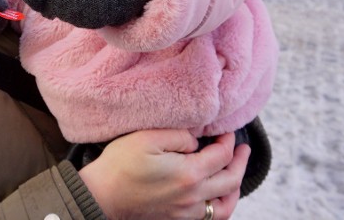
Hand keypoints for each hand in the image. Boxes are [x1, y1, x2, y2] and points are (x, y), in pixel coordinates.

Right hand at [80, 130, 248, 219]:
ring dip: (235, 187)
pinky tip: (216, 196)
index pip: (221, 156)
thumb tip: (196, 141)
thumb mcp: (147, 137)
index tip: (226, 131)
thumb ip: (178, 135)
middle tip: (242, 149)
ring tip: (235, 174)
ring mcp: (186, 212)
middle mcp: (193, 196)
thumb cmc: (120, 165)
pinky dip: (220, 205)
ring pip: (225, 205)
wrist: (102, 196)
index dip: (228, 141)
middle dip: (239, 162)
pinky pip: (210, 217)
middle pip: (230, 181)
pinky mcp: (177, 219)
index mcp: (189, 173)